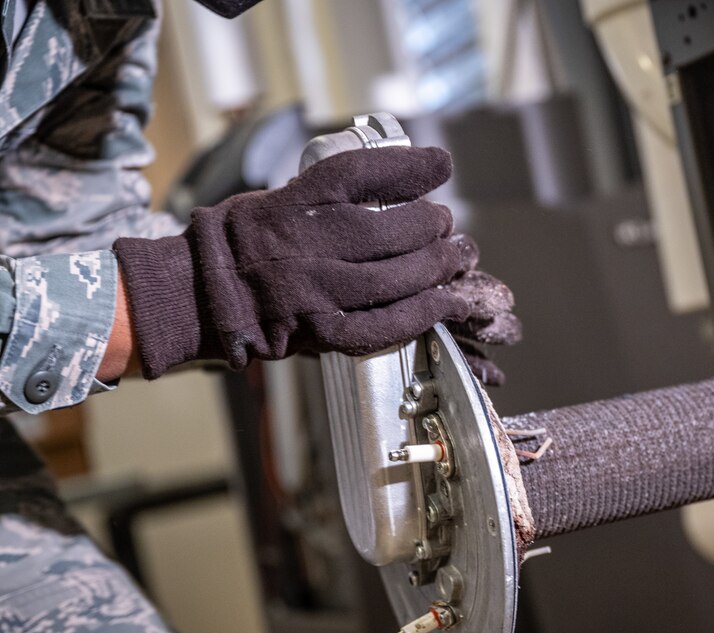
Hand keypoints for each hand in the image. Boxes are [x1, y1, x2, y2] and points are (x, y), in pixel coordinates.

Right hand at [113, 146, 516, 378]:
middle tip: (449, 225)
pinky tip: (443, 302)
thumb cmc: (248, 241)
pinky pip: (381, 326)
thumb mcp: (282, 196)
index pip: (358, 174)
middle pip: (386, 231)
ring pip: (391, 279)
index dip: (408, 168)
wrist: (200, 295)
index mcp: (291, 201)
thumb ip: (337, 191)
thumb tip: (407, 175)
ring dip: (437, 269)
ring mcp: (310, 290)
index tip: (441, 165)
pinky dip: (420, 313)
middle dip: (432, 228)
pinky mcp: (318, 331)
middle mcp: (301, 243)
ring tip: (458, 258)